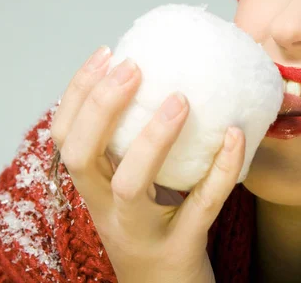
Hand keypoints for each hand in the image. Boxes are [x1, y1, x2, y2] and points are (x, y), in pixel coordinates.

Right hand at [50, 46, 245, 282]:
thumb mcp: (132, 190)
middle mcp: (107, 209)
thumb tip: (166, 82)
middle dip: (100, 107)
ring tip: (179, 99)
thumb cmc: (153, 230)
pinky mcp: (181, 247)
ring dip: (152, 138)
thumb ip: (135, 148)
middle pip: (82, 156)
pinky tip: (236, 134)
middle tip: (132, 66)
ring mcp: (142, 231)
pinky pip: (201, 205)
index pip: (65, 138)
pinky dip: (220, 168)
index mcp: (93, 189)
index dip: (77, 94)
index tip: (106, 53)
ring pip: (131, 183)